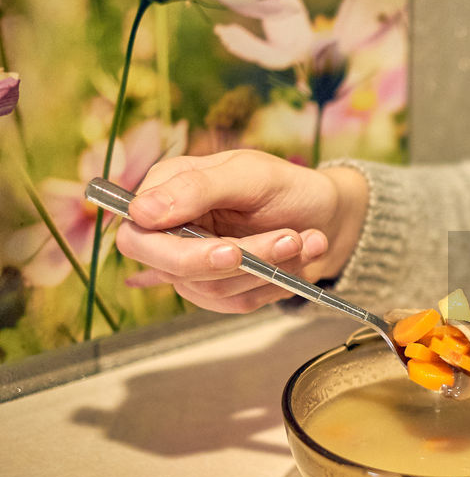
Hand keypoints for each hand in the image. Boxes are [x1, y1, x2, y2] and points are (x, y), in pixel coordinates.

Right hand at [114, 150, 368, 312]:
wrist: (323, 213)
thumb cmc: (285, 186)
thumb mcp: (250, 174)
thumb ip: (196, 187)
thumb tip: (142, 212)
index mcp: (166, 190)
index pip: (138, 236)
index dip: (174, 252)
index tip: (229, 250)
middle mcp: (171, 231)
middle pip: (174, 270)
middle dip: (238, 262)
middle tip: (290, 241)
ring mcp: (192, 265)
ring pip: (213, 289)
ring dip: (269, 268)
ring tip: (306, 239)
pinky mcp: (219, 289)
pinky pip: (238, 303)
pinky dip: (274, 283)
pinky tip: (298, 258)